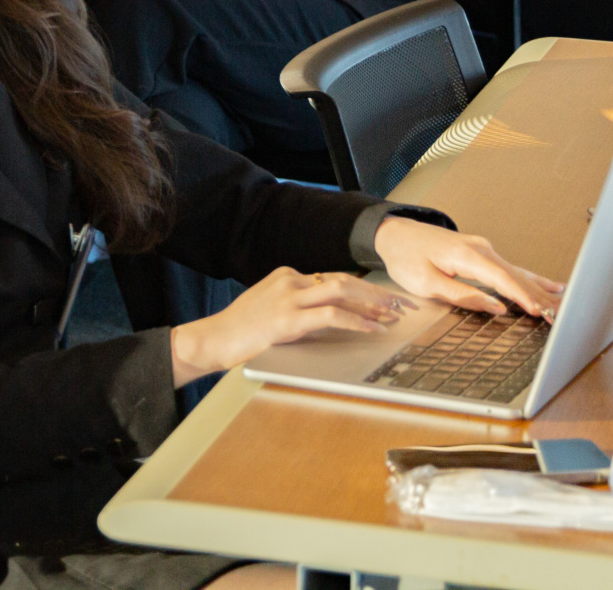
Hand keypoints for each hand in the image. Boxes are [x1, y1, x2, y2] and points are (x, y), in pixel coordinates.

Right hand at [169, 267, 405, 385]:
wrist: (213, 338)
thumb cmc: (240, 330)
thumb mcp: (270, 309)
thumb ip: (297, 306)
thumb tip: (330, 315)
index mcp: (286, 275)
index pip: (333, 278)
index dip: (362, 289)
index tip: (383, 300)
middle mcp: (290, 280)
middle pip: (342, 278)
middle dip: (374, 291)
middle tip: (399, 304)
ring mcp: (288, 297)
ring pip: (340, 290)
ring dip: (371, 301)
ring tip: (392, 314)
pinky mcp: (288, 318)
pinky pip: (331, 314)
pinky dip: (356, 320)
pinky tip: (371, 328)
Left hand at [373, 217, 562, 320]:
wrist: (394, 234)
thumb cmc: (405, 257)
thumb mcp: (426, 283)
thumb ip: (462, 295)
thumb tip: (496, 307)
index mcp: (466, 255)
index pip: (502, 279)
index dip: (522, 297)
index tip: (539, 311)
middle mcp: (480, 248)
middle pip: (517, 275)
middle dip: (541, 296)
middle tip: (563, 315)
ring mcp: (483, 248)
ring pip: (518, 272)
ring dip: (541, 289)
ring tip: (564, 303)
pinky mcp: (481, 253)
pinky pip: (511, 269)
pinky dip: (531, 280)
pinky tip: (550, 285)